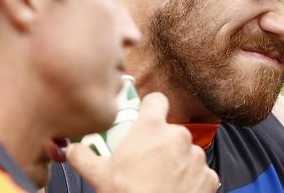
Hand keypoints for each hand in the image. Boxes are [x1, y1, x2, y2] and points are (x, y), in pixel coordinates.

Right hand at [67, 92, 218, 192]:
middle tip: (145, 161)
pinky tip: (175, 189)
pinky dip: (190, 179)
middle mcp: (178, 137)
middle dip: (160, 143)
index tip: (143, 120)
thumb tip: (75, 149)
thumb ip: (83, 155)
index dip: (149, 108)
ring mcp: (196, 157)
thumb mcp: (98, 175)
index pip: (156, 100)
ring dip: (176, 161)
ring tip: (160, 179)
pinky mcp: (209, 176)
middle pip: (170, 130)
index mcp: (152, 128)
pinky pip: (200, 172)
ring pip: (186, 151)